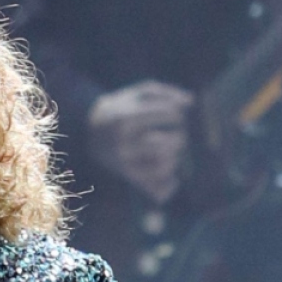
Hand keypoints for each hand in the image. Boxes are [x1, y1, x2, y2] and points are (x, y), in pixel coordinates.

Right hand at [87, 80, 191, 204]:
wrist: (90, 130)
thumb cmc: (122, 108)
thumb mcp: (139, 93)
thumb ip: (166, 93)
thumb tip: (191, 101)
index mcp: (126, 118)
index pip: (166, 115)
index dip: (177, 113)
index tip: (176, 115)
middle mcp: (124, 142)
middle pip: (165, 142)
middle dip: (179, 136)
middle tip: (178, 134)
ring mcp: (125, 162)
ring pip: (162, 165)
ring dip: (175, 157)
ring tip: (172, 151)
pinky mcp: (127, 176)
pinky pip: (154, 188)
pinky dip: (169, 185)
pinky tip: (174, 179)